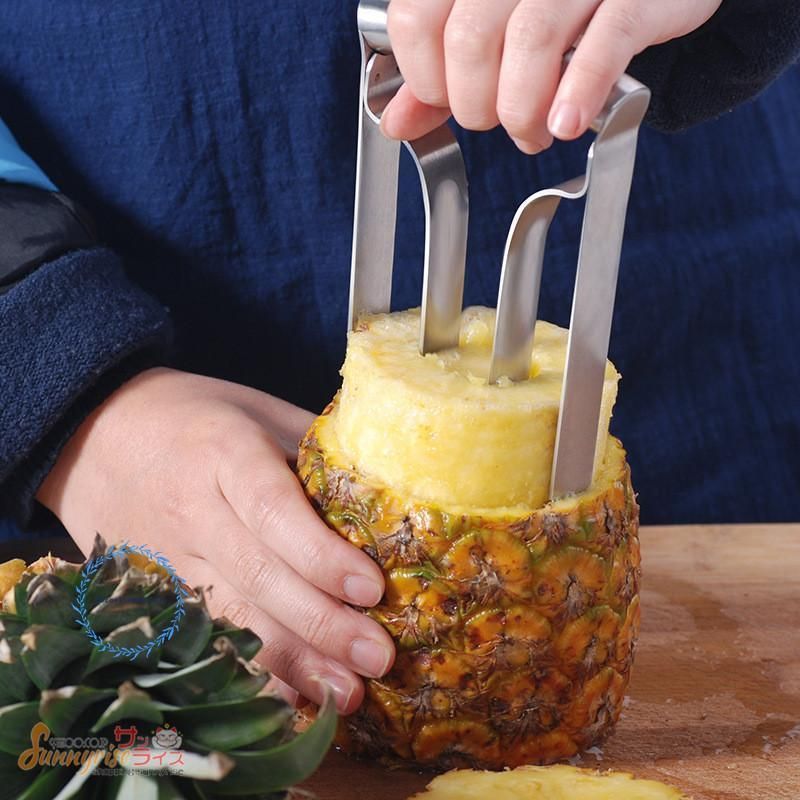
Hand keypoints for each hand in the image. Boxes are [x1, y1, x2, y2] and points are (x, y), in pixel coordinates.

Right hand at [38, 367, 392, 713]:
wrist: (96, 433)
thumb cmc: (196, 416)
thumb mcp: (258, 410)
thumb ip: (315, 448)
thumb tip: (386, 488)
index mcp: (224, 452)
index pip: (273, 510)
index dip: (322, 555)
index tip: (371, 588)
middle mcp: (192, 509)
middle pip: (258, 575)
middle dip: (322, 623)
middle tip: (379, 657)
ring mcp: (167, 556)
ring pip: (232, 617)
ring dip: (293, 661)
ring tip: (348, 693)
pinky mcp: (155, 590)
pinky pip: (208, 636)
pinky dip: (252, 671)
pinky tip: (293, 699)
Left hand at [382, 0, 721, 151]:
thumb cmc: (562, 12)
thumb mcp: (490, 33)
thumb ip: (440, 74)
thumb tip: (396, 123)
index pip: (416, 20)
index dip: (426, 79)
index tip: (448, 101)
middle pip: (470, 39)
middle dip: (477, 106)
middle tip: (499, 122)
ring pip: (531, 40)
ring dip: (523, 110)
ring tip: (535, 132)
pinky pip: (606, 40)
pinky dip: (582, 89)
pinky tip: (569, 122)